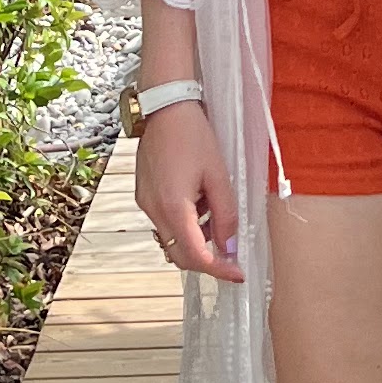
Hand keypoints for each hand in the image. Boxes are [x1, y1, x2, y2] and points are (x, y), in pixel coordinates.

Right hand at [136, 103, 243, 279]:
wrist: (165, 108)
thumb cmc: (193, 136)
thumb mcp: (218, 175)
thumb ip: (225, 214)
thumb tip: (229, 246)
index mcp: (173, 207)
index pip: (195, 255)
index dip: (218, 270)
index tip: (237, 274)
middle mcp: (154, 210)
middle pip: (179, 255)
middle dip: (206, 259)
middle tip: (231, 255)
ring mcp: (145, 204)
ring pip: (172, 239)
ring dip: (196, 238)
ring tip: (214, 210)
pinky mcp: (143, 196)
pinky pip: (165, 222)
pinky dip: (185, 224)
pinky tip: (199, 201)